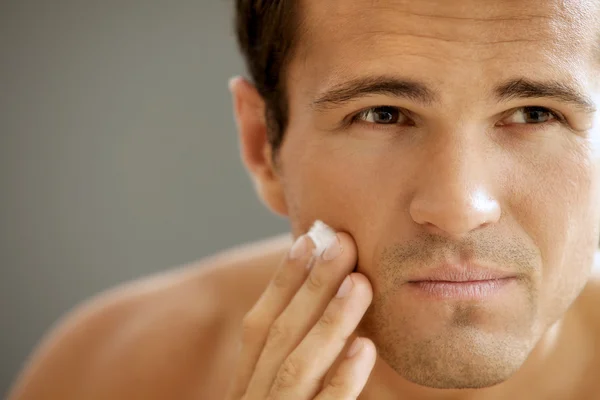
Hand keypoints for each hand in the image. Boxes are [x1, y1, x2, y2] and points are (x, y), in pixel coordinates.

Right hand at [226, 231, 375, 399]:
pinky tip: (366, 347)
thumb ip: (291, 367)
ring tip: (359, 282)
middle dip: (311, 286)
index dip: (282, 281)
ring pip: (298, 366)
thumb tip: (324, 306)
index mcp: (246, 386)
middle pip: (280, 336)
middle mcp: (253, 399)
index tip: (308, 241)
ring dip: (329, 320)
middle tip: (342, 243)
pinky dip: (344, 379)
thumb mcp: (275, 398)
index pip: (259, 326)